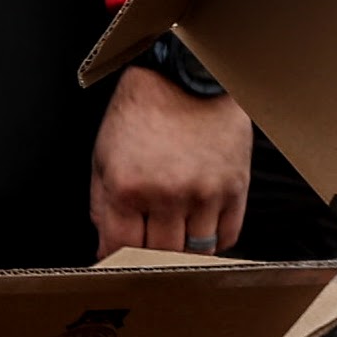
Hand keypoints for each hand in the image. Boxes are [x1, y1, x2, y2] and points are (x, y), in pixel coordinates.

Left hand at [91, 64, 252, 256]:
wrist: (185, 75)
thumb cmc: (141, 112)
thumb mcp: (104, 154)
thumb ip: (102, 204)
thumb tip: (106, 245)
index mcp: (128, 186)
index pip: (121, 249)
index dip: (118, 260)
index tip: (120, 260)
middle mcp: (167, 194)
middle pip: (161, 256)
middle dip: (151, 257)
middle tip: (150, 248)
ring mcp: (205, 192)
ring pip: (196, 251)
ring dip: (185, 252)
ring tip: (178, 237)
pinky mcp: (234, 187)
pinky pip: (228, 235)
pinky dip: (215, 240)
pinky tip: (203, 227)